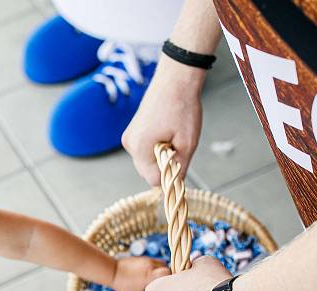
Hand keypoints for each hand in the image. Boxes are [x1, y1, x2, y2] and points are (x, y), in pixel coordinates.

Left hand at [112, 257, 169, 290]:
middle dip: (168, 276)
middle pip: (167, 268)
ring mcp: (148, 260)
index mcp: (149, 275)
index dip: (171, 279)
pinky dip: (158, 267)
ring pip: (163, 264)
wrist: (112, 271)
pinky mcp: (145, 258)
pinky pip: (157, 262)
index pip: (167, 272)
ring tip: (158, 279)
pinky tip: (153, 274)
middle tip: (165, 284)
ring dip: (163, 271)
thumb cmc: (124, 286)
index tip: (169, 285)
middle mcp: (150, 266)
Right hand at [122, 59, 204, 185]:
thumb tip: (176, 184)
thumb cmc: (182, 107)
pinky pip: (144, 151)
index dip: (169, 175)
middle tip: (178, 146)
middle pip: (147, 172)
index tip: (180, 161)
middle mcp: (129, 144)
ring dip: (160, 157)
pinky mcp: (132, 132)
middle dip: (163, 166)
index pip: (153, 179)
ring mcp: (129, 137)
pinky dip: (155, 148)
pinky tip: (165, 132)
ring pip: (145, 161)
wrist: (175, 80)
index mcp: (140, 147)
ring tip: (172, 136)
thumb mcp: (188, 142)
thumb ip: (180, 167)